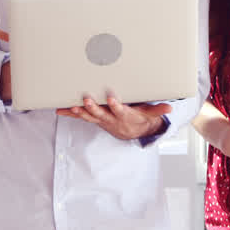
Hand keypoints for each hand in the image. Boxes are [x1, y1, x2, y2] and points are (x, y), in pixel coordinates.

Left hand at [56, 96, 171, 140]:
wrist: (131, 131)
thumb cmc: (139, 118)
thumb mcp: (150, 115)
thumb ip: (157, 110)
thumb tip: (170, 108)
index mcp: (125, 116)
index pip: (120, 110)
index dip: (116, 106)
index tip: (111, 98)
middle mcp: (111, 119)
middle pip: (101, 114)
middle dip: (93, 107)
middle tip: (86, 99)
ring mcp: (101, 120)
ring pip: (89, 116)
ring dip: (80, 112)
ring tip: (72, 106)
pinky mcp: (94, 119)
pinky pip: (81, 117)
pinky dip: (70, 114)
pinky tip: (60, 109)